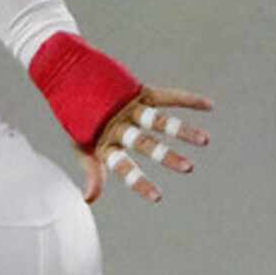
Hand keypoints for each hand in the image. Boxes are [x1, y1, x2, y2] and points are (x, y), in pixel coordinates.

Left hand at [81, 88, 211, 204]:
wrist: (66, 74)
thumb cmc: (77, 118)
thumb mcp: (83, 146)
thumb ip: (93, 172)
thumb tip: (89, 200)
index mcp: (104, 142)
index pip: (123, 166)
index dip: (139, 182)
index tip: (158, 198)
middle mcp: (118, 125)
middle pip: (145, 143)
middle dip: (167, 156)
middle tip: (188, 168)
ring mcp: (129, 107)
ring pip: (159, 121)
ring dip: (182, 131)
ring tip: (205, 140)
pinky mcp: (138, 90)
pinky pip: (167, 96)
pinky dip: (189, 100)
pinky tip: (209, 106)